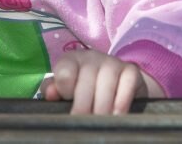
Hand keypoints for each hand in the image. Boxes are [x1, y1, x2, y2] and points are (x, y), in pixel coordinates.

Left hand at [43, 49, 162, 114]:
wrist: (118, 85)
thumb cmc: (84, 90)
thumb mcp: (67, 90)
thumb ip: (54, 90)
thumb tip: (50, 94)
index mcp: (71, 60)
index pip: (64, 72)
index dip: (65, 92)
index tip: (67, 105)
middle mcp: (91, 57)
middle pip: (86, 80)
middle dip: (83, 106)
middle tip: (82, 123)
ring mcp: (112, 62)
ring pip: (106, 83)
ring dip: (102, 107)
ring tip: (99, 123)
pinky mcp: (131, 70)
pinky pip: (127, 84)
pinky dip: (121, 103)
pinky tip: (116, 116)